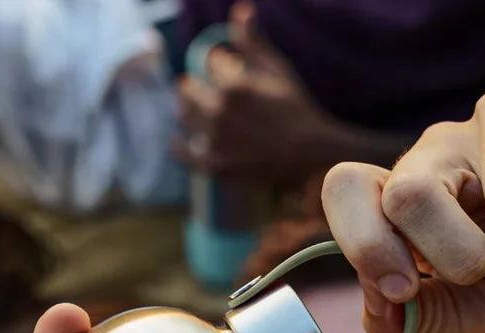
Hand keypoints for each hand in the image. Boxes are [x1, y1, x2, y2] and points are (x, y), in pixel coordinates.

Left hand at [175, 1, 348, 185]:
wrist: (308, 154)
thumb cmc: (295, 109)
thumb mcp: (277, 70)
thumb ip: (253, 43)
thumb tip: (240, 10)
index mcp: (234, 84)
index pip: (210, 64)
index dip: (213, 64)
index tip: (216, 66)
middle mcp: (220, 112)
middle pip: (189, 91)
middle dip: (188, 86)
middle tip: (186, 86)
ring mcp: (216, 140)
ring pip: (185, 118)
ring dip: (183, 110)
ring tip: (185, 109)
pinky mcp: (215, 166)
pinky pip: (184, 155)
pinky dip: (177, 146)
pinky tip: (176, 141)